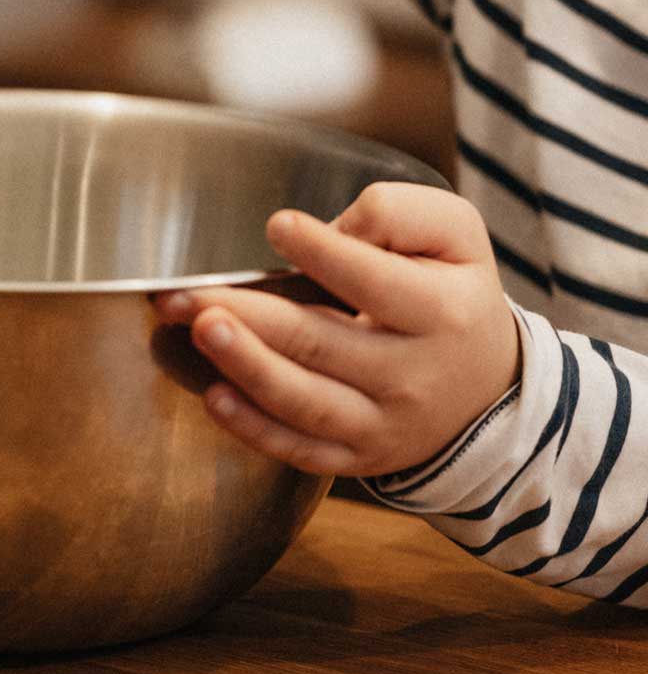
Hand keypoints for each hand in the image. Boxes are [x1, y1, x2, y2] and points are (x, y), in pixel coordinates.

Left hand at [152, 183, 520, 477]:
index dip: (325, 253)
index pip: (375, 282)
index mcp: (442, 312)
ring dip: (246, 367)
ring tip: (201, 331)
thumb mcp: (457, 239)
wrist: (486, 390)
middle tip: (187, 293)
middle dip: (251, 316)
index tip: (277, 225)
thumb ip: (402, 215)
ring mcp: (382, 424)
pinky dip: (254, 428)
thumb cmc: (454, 297)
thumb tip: (336, 226)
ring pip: (305, 401)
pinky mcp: (355, 457)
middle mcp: (412, 375)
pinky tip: (214, 397)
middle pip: (321, 343)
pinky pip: (300, 449)